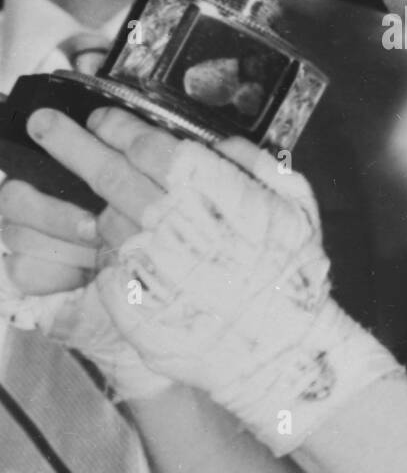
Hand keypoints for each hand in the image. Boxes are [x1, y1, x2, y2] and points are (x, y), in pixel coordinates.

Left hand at [26, 105, 401, 448]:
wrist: (280, 353)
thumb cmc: (291, 276)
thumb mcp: (296, 205)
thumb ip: (256, 163)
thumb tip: (220, 142)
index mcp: (208, 190)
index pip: (145, 144)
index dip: (118, 127)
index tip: (103, 119)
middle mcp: (170, 221)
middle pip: (105, 172)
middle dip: (69, 143)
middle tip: (43, 124)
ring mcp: (145, 264)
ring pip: (101, 220)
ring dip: (89, 207)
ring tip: (76, 202)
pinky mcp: (130, 303)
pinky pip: (107, 268)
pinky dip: (108, 259)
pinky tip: (117, 259)